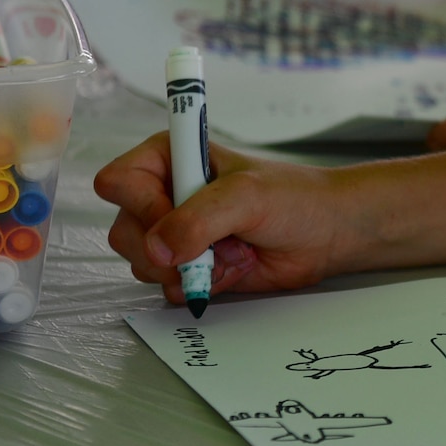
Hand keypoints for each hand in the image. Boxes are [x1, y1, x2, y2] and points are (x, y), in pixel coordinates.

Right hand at [96, 133, 355, 302]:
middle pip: (124, 232)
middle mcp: (163, 194)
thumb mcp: (247, 197)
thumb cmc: (294, 199)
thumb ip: (199, 219)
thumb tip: (158, 249)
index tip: (178, 216)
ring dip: (191, 268)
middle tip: (214, 244)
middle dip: (169, 249)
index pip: (119, 182)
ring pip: (143, 263)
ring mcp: (174, 233)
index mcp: (170, 158)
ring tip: (235, 250)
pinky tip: (233, 268)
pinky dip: (201, 284)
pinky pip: (167, 287)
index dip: (143, 206)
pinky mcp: (188, 265)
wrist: (327, 233)